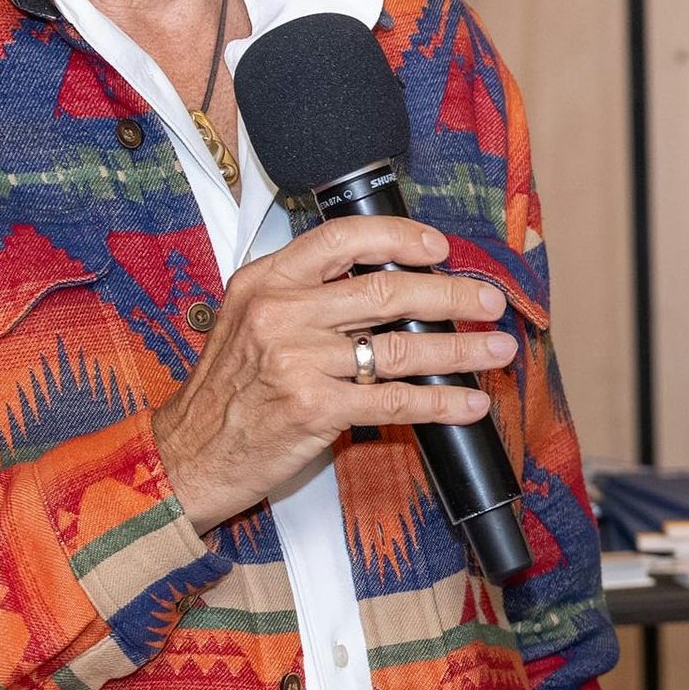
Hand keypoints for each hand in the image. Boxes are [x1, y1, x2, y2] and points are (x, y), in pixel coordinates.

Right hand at [155, 216, 517, 535]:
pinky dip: (442, 402)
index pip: (342, 239)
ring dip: (462, 349)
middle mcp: (281, 313)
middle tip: (489, 301)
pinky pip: (395, 401)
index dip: (399, 238)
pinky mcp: (314, 408)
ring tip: (498, 348)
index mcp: (266, 281)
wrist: (190, 452)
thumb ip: (308, 297)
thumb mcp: (251, 320)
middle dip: (452, 297)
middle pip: (387, 291)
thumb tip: (390, 284)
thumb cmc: (229, 389)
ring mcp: (298, 360)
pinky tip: (469, 402)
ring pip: (402, 348)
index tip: (440, 248)